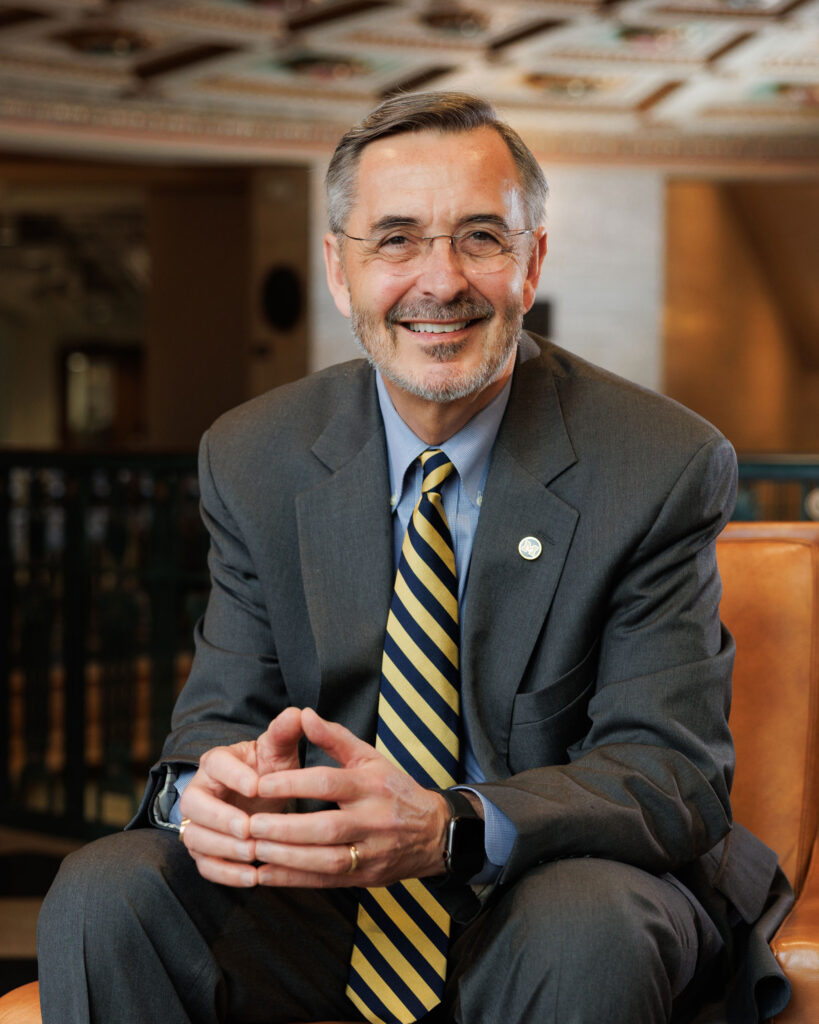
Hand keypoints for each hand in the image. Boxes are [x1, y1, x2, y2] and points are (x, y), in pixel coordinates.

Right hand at [178, 706, 302, 886]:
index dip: (233, 776)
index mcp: (217, 762)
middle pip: (194, 804)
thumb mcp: (279, 751)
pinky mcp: (204, 849)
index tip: (257, 786)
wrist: (261, 795)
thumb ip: (285, 733)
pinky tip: (252, 877)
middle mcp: (199, 791)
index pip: (215, 764)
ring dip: (222, 848)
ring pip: (195, 837)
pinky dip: (225, 874)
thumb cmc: (269, 769)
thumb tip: (299, 712)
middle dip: (220, 818)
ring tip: (253, 854)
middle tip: (249, 829)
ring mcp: (197, 823)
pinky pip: (204, 865)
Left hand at [248, 707, 451, 888]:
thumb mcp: (369, 757)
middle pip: (326, 827)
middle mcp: (373, 819)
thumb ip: (334, 737)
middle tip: (249, 824)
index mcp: (371, 785)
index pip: (329, 783)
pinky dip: (294, 879)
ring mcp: (371, 852)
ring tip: (253, 848)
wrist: (434, 832)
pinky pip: (326, 880)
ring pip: (326, 859)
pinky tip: (265, 874)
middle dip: (285, 828)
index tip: (260, 783)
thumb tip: (303, 714)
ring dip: (286, 857)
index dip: (293, 783)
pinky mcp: (366, 877)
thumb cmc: (393, 789)